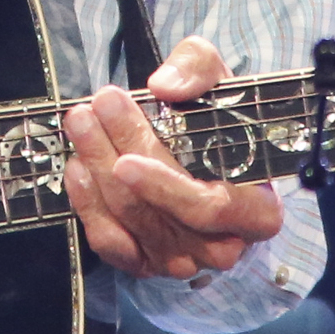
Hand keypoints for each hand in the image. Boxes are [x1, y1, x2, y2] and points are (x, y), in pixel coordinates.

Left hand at [59, 35, 282, 279]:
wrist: (206, 155)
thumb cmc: (221, 126)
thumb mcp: (220, 84)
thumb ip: (200, 70)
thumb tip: (165, 86)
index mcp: (255, 211)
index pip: (210, 209)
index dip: (166, 188)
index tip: (128, 159)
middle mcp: (221, 245)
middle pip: (159, 211)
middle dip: (118, 153)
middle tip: (96, 109)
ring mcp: (182, 260)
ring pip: (130, 220)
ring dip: (98, 167)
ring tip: (81, 124)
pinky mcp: (146, 263)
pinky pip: (110, 242)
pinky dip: (88, 204)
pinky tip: (79, 168)